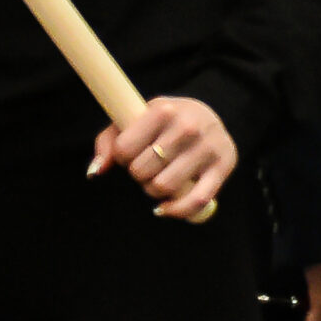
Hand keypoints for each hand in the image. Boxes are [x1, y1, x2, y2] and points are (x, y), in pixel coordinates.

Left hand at [92, 96, 234, 219]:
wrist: (209, 116)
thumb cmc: (164, 122)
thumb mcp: (134, 119)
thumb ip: (108, 142)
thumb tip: (96, 172)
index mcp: (164, 110)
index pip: (123, 149)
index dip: (121, 156)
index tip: (132, 151)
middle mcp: (188, 127)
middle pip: (141, 171)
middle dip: (138, 174)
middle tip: (148, 165)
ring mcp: (208, 147)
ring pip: (164, 187)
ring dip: (154, 190)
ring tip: (159, 178)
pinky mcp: (224, 166)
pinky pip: (197, 200)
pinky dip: (177, 210)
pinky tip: (166, 207)